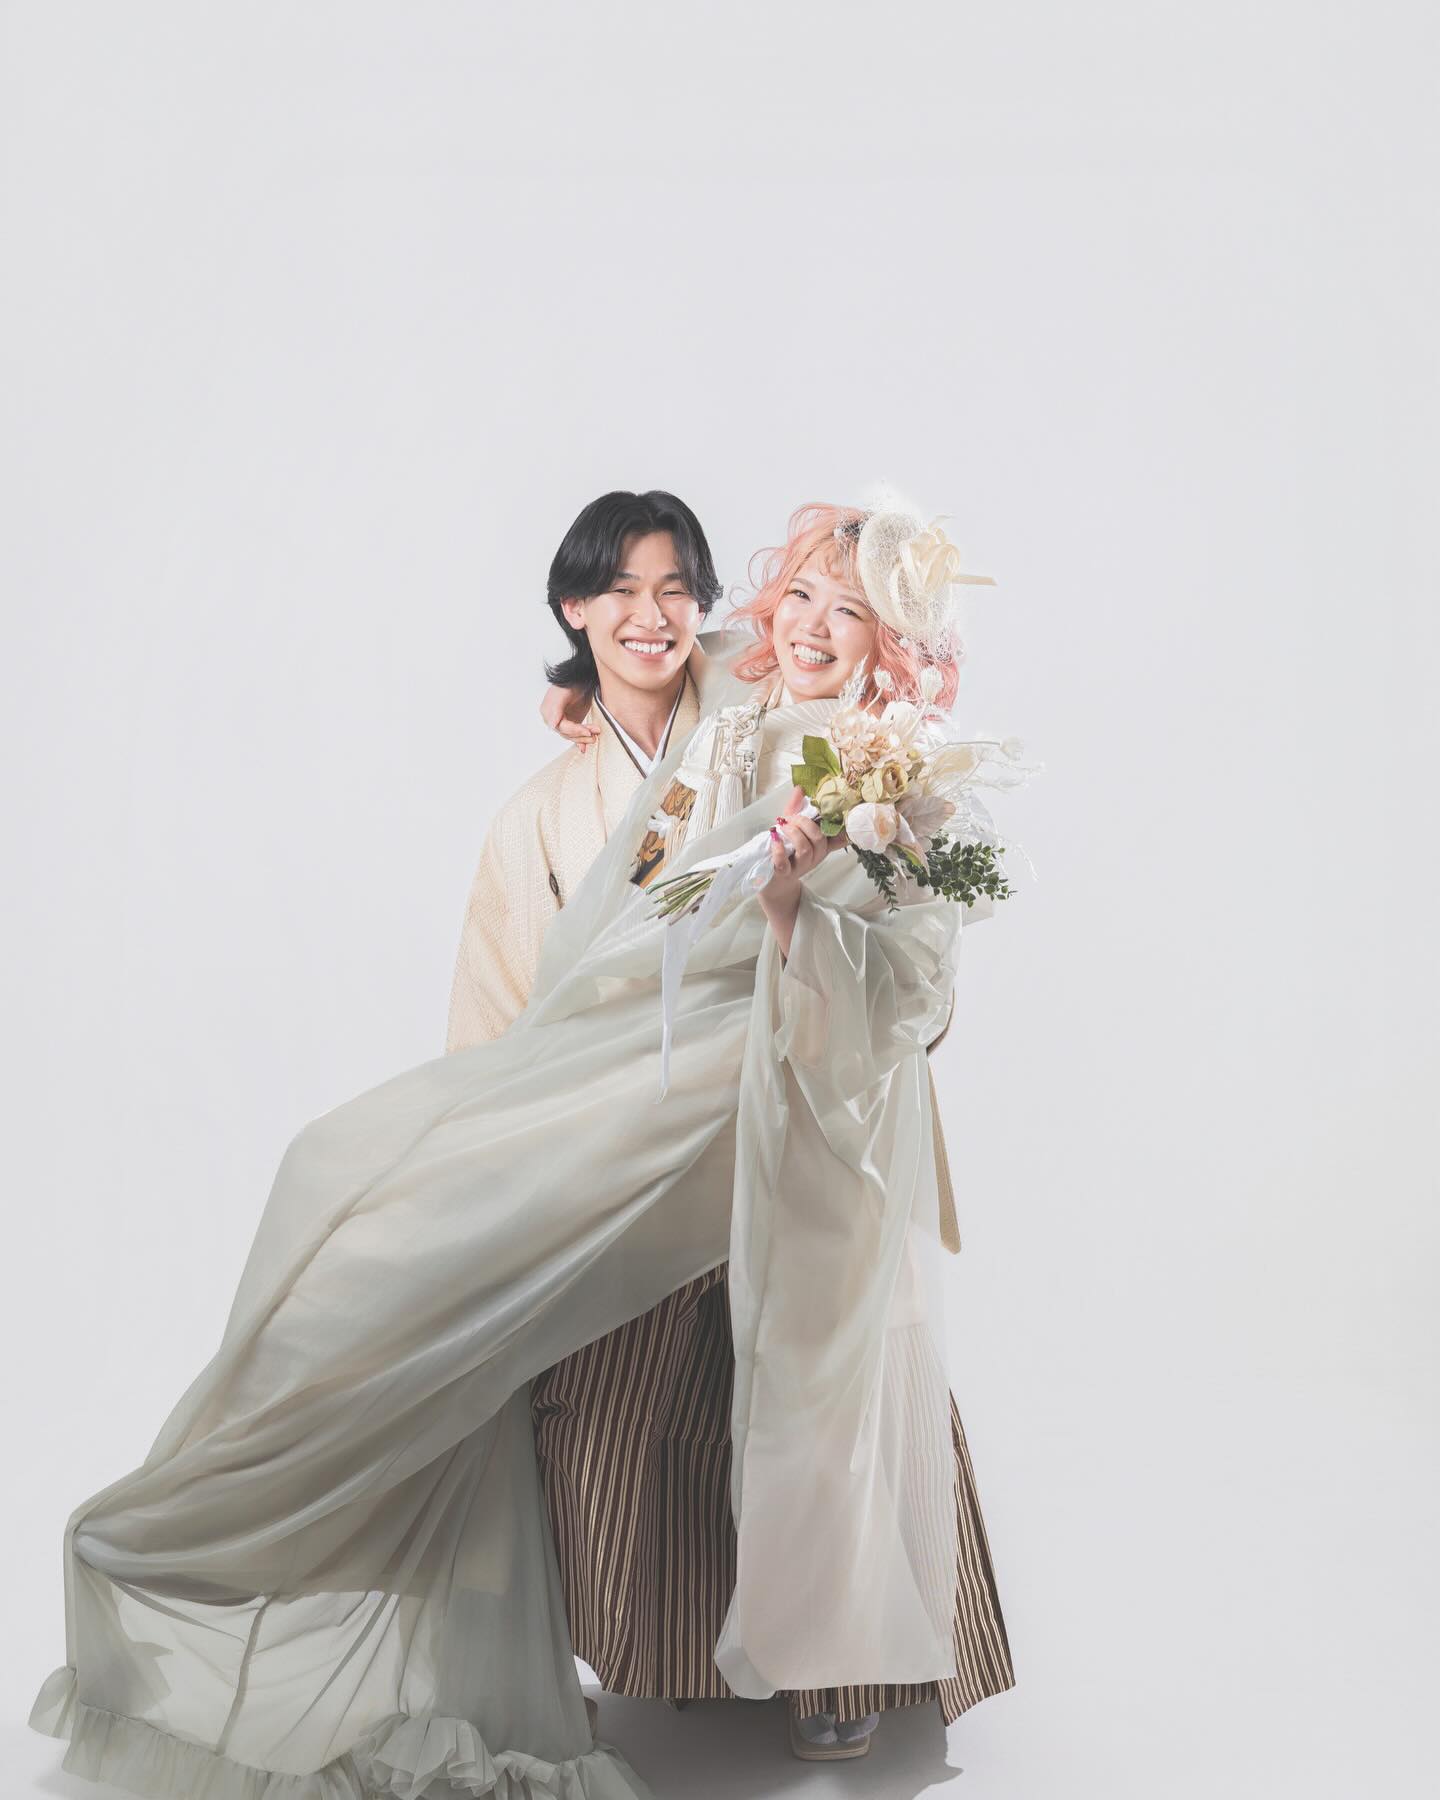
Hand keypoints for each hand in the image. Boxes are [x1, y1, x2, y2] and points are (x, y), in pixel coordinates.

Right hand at [540, 683, 599, 748]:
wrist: (581, 678)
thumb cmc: (571, 683)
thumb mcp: (562, 693)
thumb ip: (555, 708)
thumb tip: (552, 725)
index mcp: (548, 712)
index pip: (561, 727)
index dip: (575, 730)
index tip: (587, 732)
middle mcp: (554, 719)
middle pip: (567, 733)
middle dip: (581, 734)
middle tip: (595, 733)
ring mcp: (563, 722)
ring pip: (572, 735)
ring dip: (583, 738)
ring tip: (595, 736)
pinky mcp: (572, 723)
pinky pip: (575, 735)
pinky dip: (580, 742)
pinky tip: (584, 748)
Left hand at [759, 785, 845, 956]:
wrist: (773, 884)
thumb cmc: (785, 853)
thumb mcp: (792, 830)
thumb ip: (796, 809)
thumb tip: (800, 788)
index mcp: (820, 846)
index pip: (836, 836)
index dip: (838, 825)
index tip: (833, 811)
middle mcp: (814, 857)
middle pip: (819, 839)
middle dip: (805, 824)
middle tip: (791, 819)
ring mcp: (799, 867)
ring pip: (806, 849)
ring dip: (794, 833)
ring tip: (783, 827)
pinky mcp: (782, 874)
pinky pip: (783, 863)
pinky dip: (779, 849)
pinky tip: (775, 839)